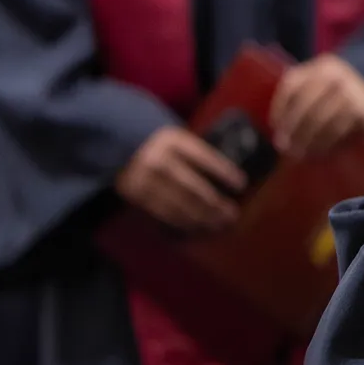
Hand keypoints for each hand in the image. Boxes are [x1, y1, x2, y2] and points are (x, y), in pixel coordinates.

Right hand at [116, 126, 244, 234]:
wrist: (122, 147)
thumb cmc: (163, 145)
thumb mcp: (180, 139)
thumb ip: (199, 152)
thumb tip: (231, 174)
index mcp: (174, 140)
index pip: (204, 157)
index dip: (224, 171)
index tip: (241, 184)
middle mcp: (158, 160)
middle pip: (193, 186)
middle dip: (215, 203)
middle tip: (232, 214)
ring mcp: (145, 179)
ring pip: (179, 204)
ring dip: (202, 217)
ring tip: (219, 224)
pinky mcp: (136, 196)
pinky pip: (163, 212)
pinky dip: (182, 221)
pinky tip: (197, 226)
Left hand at [271, 55, 363, 157]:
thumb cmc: (339, 86)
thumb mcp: (321, 79)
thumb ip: (301, 92)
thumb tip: (278, 126)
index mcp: (320, 67)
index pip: (292, 86)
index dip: (279, 108)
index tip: (274, 127)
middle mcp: (336, 77)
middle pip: (306, 107)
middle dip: (293, 129)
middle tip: (284, 146)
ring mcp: (352, 94)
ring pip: (322, 122)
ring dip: (308, 140)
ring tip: (300, 153)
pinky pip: (339, 132)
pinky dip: (326, 144)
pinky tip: (319, 150)